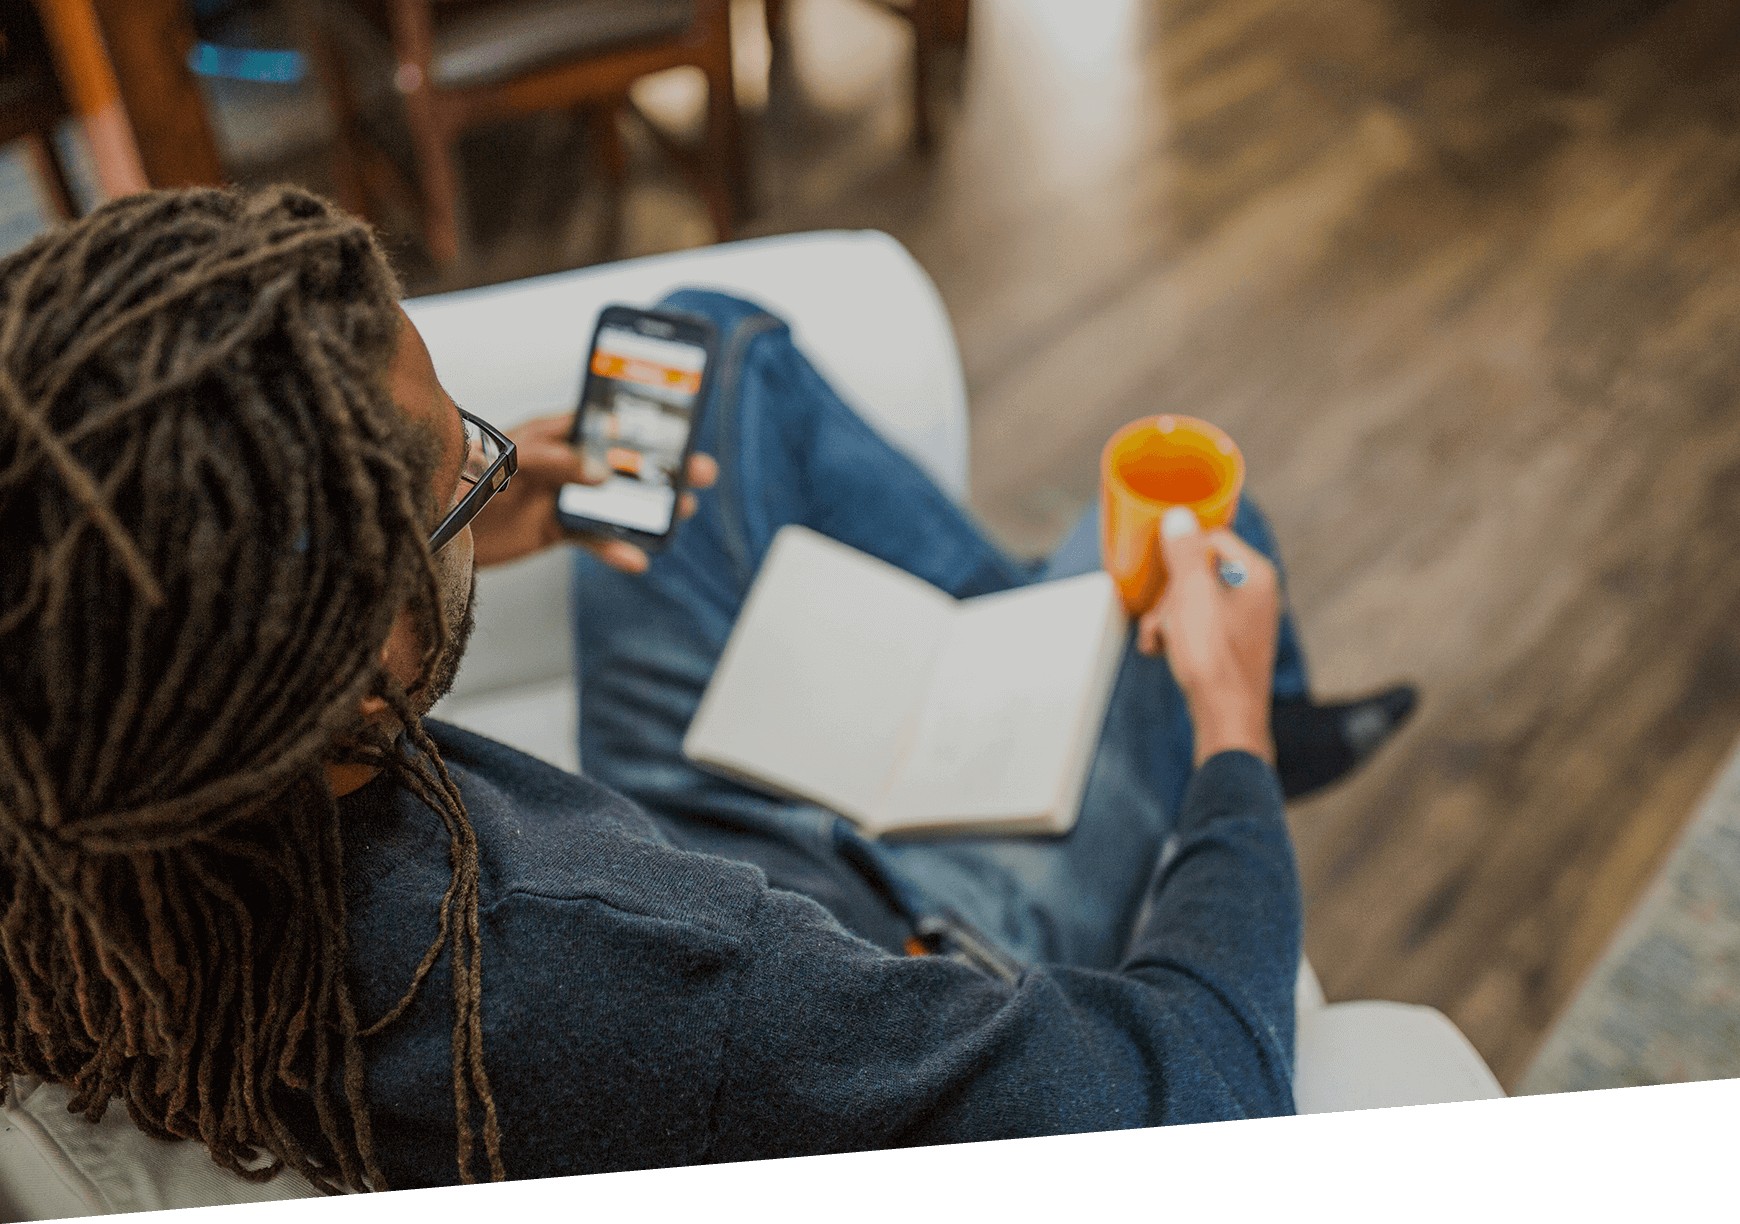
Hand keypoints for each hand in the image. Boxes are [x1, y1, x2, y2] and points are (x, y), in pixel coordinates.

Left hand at [468, 412, 718, 571]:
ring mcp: (559, 496)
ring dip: (647, 507)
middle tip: (698, 470)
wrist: (431, 529)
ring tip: (681, 511)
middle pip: (620, 462)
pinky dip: (614, 549)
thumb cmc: (458, 478)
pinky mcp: (554, 530)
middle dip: (660, 467)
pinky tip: (637, 559)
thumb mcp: (507, 461)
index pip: (601, 421)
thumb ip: (553, 460)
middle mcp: (561, 463)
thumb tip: (602, 472)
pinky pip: (592, 539)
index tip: (675, 425)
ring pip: (614, 500)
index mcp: (551, 433)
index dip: (637, 422)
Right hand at [1137, 507, 1280, 767]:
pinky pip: (1201, 624)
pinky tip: (1164, 652)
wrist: (1226, 718)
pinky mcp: (1235, 645)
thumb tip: (1180, 515)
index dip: (1179, 557)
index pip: (1211, 538)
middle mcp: (1258, 593)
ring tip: (1157, 641)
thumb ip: (1184, 551)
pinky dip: (1179, 634)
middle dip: (1169, 594)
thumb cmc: (1212, 656)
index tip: (1160, 578)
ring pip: (1195, 599)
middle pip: (1199, 570)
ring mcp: (1248, 621)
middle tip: (1158, 620)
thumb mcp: (1190, 594)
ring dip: (1167, 616)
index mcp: (1255, 573)